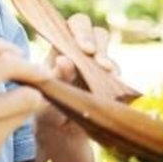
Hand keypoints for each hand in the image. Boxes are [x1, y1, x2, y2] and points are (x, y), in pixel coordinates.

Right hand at [0, 37, 45, 161]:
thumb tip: (16, 53)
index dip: (9, 47)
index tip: (18, 55)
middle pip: (9, 64)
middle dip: (32, 68)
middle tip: (40, 75)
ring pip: (26, 94)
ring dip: (35, 95)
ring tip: (30, 99)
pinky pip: (23, 117)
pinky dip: (29, 113)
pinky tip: (21, 115)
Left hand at [36, 13, 114, 161]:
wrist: (61, 134)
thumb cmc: (47, 111)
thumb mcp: (48, 96)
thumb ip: (57, 78)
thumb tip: (64, 59)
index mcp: (58, 49)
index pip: (70, 27)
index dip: (80, 31)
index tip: (84, 49)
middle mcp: (78, 52)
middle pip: (92, 30)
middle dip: (96, 41)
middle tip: (95, 58)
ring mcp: (94, 63)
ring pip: (105, 45)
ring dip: (106, 55)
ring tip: (107, 70)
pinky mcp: (107, 78)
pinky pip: (115, 69)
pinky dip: (115, 74)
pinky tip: (113, 81)